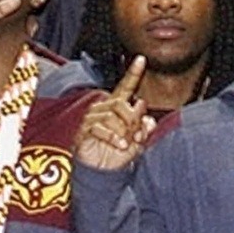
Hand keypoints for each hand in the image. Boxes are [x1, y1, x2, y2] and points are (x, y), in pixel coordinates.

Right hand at [76, 57, 159, 171]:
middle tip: (137, 136)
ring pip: (113, 116)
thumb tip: (149, 119)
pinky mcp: (83, 129)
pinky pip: (101, 127)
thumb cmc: (116, 156)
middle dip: (133, 120)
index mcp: (116, 108)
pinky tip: (120, 145)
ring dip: (124, 131)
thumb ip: (143, 129)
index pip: (126, 87)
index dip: (133, 73)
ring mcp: (92, 117)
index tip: (142, 59)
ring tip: (127, 144)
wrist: (100, 173)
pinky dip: (113, 137)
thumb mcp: (136, 142)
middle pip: (122, 104)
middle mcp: (103, 108)